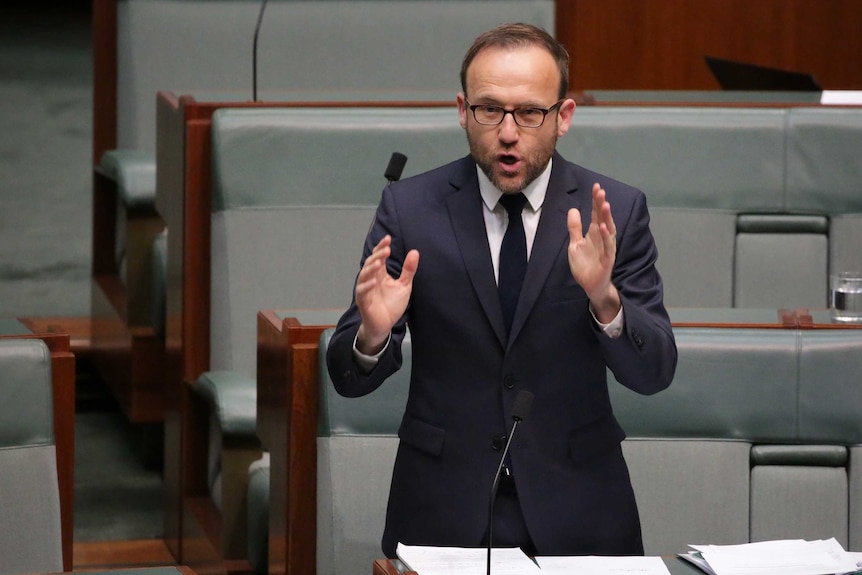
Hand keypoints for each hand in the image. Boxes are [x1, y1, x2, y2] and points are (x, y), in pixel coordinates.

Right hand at [355, 235, 418, 354]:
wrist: (385, 325)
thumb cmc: (392, 305)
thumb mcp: (404, 285)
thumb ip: (408, 270)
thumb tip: (415, 251)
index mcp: (380, 274)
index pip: (379, 257)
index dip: (382, 247)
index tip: (388, 239)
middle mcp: (371, 279)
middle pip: (371, 263)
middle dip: (377, 255)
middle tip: (386, 249)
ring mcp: (365, 289)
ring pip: (364, 275)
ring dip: (371, 268)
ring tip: (379, 261)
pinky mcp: (363, 301)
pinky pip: (362, 291)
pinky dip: (367, 286)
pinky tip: (374, 281)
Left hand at [567, 183, 620, 321]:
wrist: (591, 285)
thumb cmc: (585, 265)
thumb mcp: (575, 244)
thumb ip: (575, 228)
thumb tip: (573, 209)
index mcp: (594, 233)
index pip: (596, 214)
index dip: (596, 201)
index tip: (596, 187)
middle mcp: (602, 238)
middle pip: (603, 218)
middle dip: (602, 205)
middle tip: (600, 191)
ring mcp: (606, 248)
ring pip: (609, 230)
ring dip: (607, 218)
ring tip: (605, 204)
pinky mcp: (608, 259)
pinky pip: (608, 246)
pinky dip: (607, 237)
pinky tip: (604, 227)